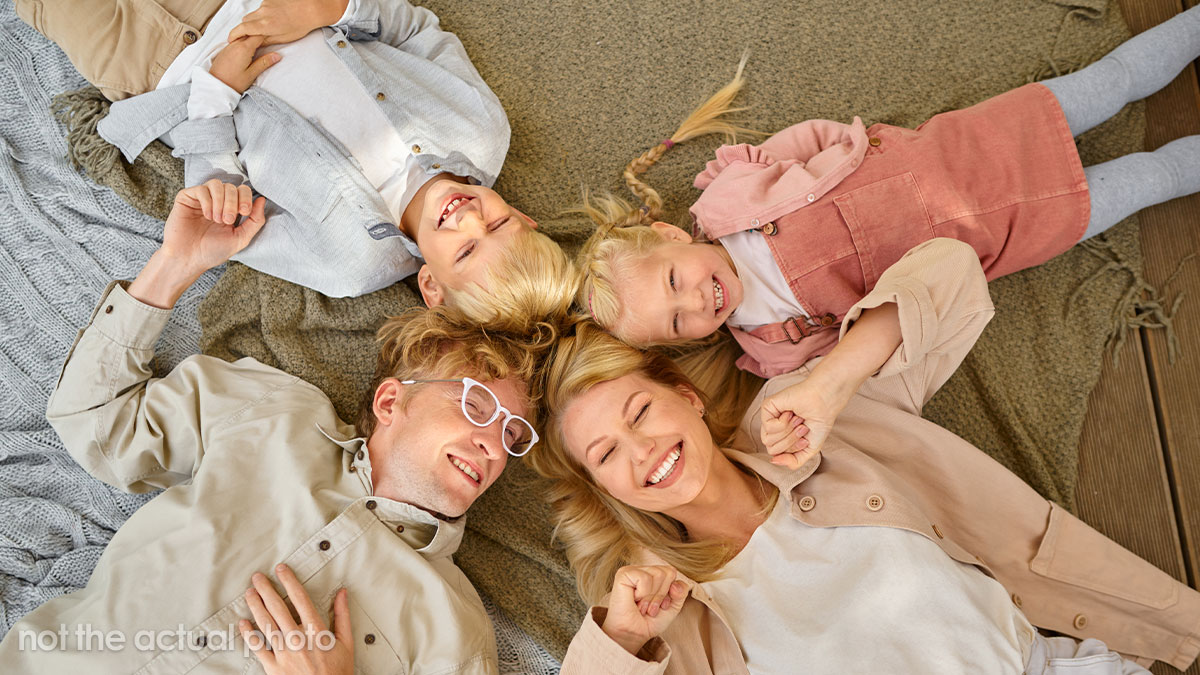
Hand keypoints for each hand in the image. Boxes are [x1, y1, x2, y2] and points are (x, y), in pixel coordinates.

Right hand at [161, 180, 267, 273]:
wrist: (189, 259)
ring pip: (217, 184)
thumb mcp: (241, 238)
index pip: (243, 191)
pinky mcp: (186, 198)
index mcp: (231, 209)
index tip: (244, 213)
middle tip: (227, 220)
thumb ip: (255, 221)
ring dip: (220, 201)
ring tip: (216, 219)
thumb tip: (262, 200)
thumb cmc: (213, 251)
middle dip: (233, 203)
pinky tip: (206, 215)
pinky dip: (207, 201)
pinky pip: (201, 189)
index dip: (246, 198)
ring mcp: (202, 199)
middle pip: (232, 187)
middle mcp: (217, 201)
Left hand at [210, 35, 279, 93]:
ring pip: (242, 36)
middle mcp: (235, 44)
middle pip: (250, 33)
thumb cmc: (233, 82)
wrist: (215, 86)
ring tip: (259, 46)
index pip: (258, 35)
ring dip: (251, 38)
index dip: (267, 34)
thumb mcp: (252, 74)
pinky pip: (236, 41)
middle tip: (269, 41)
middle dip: (259, 35)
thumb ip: (264, 62)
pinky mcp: (224, 50)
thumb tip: (277, 55)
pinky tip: (247, 51)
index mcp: (244, 48)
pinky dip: (243, 42)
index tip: (274, 37)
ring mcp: (229, 46)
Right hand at [229, 0, 350, 45]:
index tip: (231, 39)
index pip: (242, 29)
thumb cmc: (301, 24)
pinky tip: (278, 16)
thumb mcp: (284, 38)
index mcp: (265, 25)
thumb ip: (267, 40)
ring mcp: (266, 4)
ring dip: (258, 20)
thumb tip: (256, 43)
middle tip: (254, 35)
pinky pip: (262, 7)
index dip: (234, 35)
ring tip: (273, 24)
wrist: (311, 8)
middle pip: (246, 20)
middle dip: (246, 28)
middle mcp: (262, 12)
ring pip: (254, 13)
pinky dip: (266, 13)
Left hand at [239, 564, 353, 674]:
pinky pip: (258, 648)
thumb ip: (343, 616)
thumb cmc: (338, 673)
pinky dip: (249, 635)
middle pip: (278, 608)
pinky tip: (243, 623)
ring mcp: (284, 654)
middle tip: (257, 577)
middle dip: (266, 590)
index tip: (281, 570)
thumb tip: (342, 593)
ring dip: (256, 606)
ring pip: (266, 624)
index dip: (289, 581)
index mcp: (317, 631)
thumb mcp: (347, 643)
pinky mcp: (274, 668)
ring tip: (249, 593)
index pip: (300, 599)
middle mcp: (298, 640)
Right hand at [600, 565, 688, 654]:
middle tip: (649, 607)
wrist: (635, 634)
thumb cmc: (650, 621)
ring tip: (642, 606)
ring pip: (658, 574)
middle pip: (667, 572)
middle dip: (660, 595)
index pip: (672, 572)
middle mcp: (643, 570)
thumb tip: (675, 583)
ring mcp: (633, 570)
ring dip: (651, 597)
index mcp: (654, 574)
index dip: (669, 592)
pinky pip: (645, 578)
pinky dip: (643, 594)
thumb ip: (682, 591)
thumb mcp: (673, 606)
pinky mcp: (623, 574)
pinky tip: (635, 601)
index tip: (658, 605)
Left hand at [760, 375, 850, 469]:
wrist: (824, 404)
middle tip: (802, 426)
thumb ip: (793, 461)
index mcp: (780, 437)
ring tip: (797, 419)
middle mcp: (773, 428)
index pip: (777, 454)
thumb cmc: (819, 422)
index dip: (794, 449)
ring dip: (788, 431)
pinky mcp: (767, 407)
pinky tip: (790, 413)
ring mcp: (769, 418)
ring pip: (768, 440)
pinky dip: (784, 423)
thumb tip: (773, 461)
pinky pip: (769, 427)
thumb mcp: (808, 450)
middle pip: (772, 449)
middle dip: (791, 440)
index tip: (805, 438)